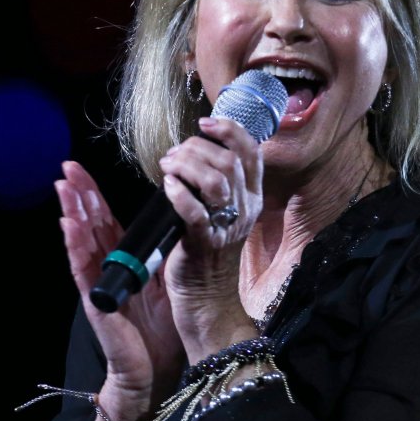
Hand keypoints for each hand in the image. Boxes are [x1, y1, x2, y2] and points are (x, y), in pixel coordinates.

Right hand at [56, 161, 183, 420]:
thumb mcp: (166, 282)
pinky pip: (84, 269)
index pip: (106, 221)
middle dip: (78, 195)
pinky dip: (75, 246)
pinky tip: (68, 226)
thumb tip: (170, 219)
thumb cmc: (162, 330)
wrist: (157, 371)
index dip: (94, 196)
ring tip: (63, 187)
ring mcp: (99, 283)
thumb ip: (159, 254)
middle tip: (67, 167)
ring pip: (81, 241)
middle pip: (89, 224)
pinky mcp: (97, 300)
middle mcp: (108, 268)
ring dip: (72, 213)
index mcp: (125, 261)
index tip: (82, 170)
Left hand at [157, 116, 263, 351]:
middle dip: (196, 148)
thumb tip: (194, 149)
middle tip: (173, 156)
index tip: (205, 123)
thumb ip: (217, 182)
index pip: (251, 152)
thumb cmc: (207, 249)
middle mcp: (244, 209)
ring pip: (216, 180)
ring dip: (187, 165)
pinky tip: (168, 185)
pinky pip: (196, 211)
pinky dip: (180, 193)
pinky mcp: (204, 242)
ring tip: (168, 167)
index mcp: (251, 197)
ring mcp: (226, 226)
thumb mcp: (222, 211)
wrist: (206, 297)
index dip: (229, 130)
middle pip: (229, 162)